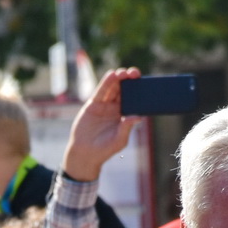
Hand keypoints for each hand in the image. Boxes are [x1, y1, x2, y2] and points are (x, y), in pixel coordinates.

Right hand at [61, 67, 141, 182]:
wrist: (85, 154)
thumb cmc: (105, 149)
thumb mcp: (119, 140)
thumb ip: (127, 127)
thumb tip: (139, 117)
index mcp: (125, 115)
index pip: (133, 99)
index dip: (138, 90)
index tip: (143, 83)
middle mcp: (115, 108)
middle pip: (123, 90)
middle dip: (129, 80)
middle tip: (133, 73)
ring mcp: (104, 105)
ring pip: (112, 88)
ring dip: (118, 79)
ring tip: (122, 72)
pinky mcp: (93, 105)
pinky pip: (100, 92)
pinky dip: (106, 83)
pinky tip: (111, 75)